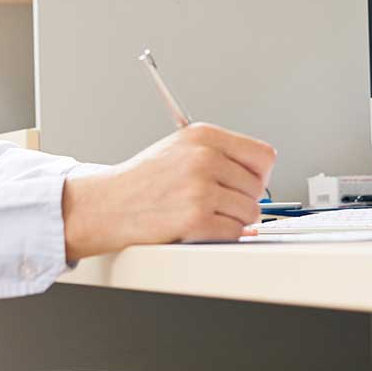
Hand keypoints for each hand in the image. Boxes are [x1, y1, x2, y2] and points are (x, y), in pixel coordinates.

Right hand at [61, 123, 275, 259]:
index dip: (258, 175)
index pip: (263, 156)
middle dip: (242, 200)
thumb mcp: (180, 148)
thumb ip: (220, 155)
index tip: (245, 184)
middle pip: (258, 188)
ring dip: (232, 220)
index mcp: (203, 135)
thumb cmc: (142, 181)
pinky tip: (200, 227)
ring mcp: (200, 188)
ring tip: (204, 215)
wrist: (108, 204)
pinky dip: (222, 235)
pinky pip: (235, 232)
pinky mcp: (196, 219)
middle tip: (216, 204)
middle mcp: (204, 157)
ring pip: (250, 213)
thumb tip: (260, 178)